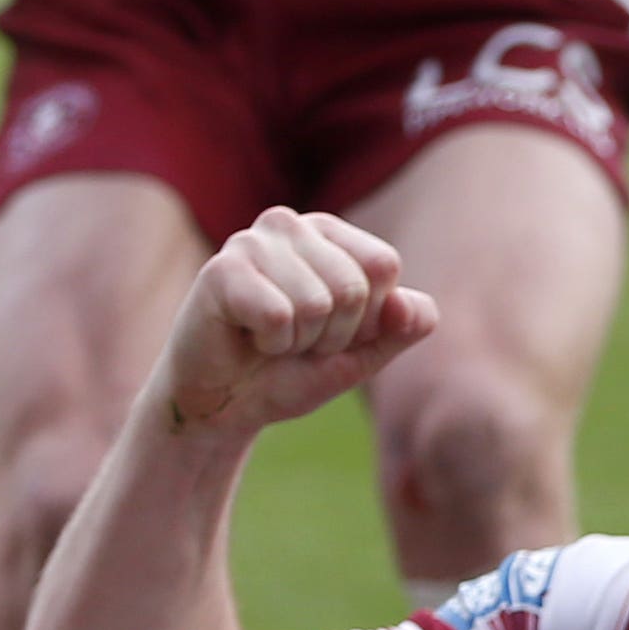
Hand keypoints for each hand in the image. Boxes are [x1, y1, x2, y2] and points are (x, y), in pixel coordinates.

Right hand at [157, 211, 437, 440]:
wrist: (226, 404)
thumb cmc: (291, 370)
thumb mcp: (361, 354)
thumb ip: (402, 328)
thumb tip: (406, 303)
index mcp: (331, 233)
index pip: (383, 266)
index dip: (367, 318)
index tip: (331, 331)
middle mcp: (292, 225)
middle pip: (353, 287)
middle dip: (332, 335)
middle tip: (296, 341)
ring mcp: (253, 241)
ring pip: (317, 304)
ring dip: (299, 342)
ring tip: (271, 339)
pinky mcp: (222, 270)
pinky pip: (279, 317)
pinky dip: (271, 344)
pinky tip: (247, 337)